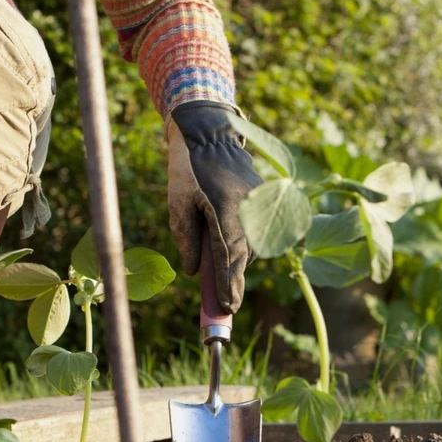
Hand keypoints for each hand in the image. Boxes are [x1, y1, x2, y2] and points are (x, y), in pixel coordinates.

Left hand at [166, 101, 262, 313]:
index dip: (227, 286)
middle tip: (227, 307)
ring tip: (224, 278)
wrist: (210, 133)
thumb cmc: (187, 168)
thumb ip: (187, 238)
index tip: (226, 308)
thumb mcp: (178, 202)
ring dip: (237, 262)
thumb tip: (195, 271)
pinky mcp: (263, 200)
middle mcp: (248, 210)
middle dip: (235, 283)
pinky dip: (243, 244)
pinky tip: (230, 249)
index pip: (228, 258)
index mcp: (225, 210)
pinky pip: (254, 231)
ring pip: (251, 245)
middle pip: (243, 256)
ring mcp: (259, 204)